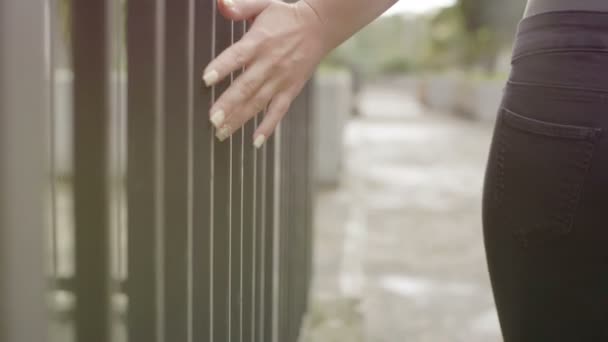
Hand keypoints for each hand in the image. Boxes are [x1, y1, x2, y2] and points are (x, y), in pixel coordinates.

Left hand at [203, 0, 327, 147]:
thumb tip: (221, 4)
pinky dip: (268, 126)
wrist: (320, 27)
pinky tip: (256, 141)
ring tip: (222, 132)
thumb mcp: (263, 5)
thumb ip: (240, 6)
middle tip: (212, 119)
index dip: (222, 67)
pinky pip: (278, 111)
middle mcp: (269, 63)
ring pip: (258, 102)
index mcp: (259, 41)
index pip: (238, 56)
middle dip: (228, 104)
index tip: (207, 79)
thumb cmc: (287, 16)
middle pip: (246, 86)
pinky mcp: (290, 89)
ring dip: (240, 118)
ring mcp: (281, 79)